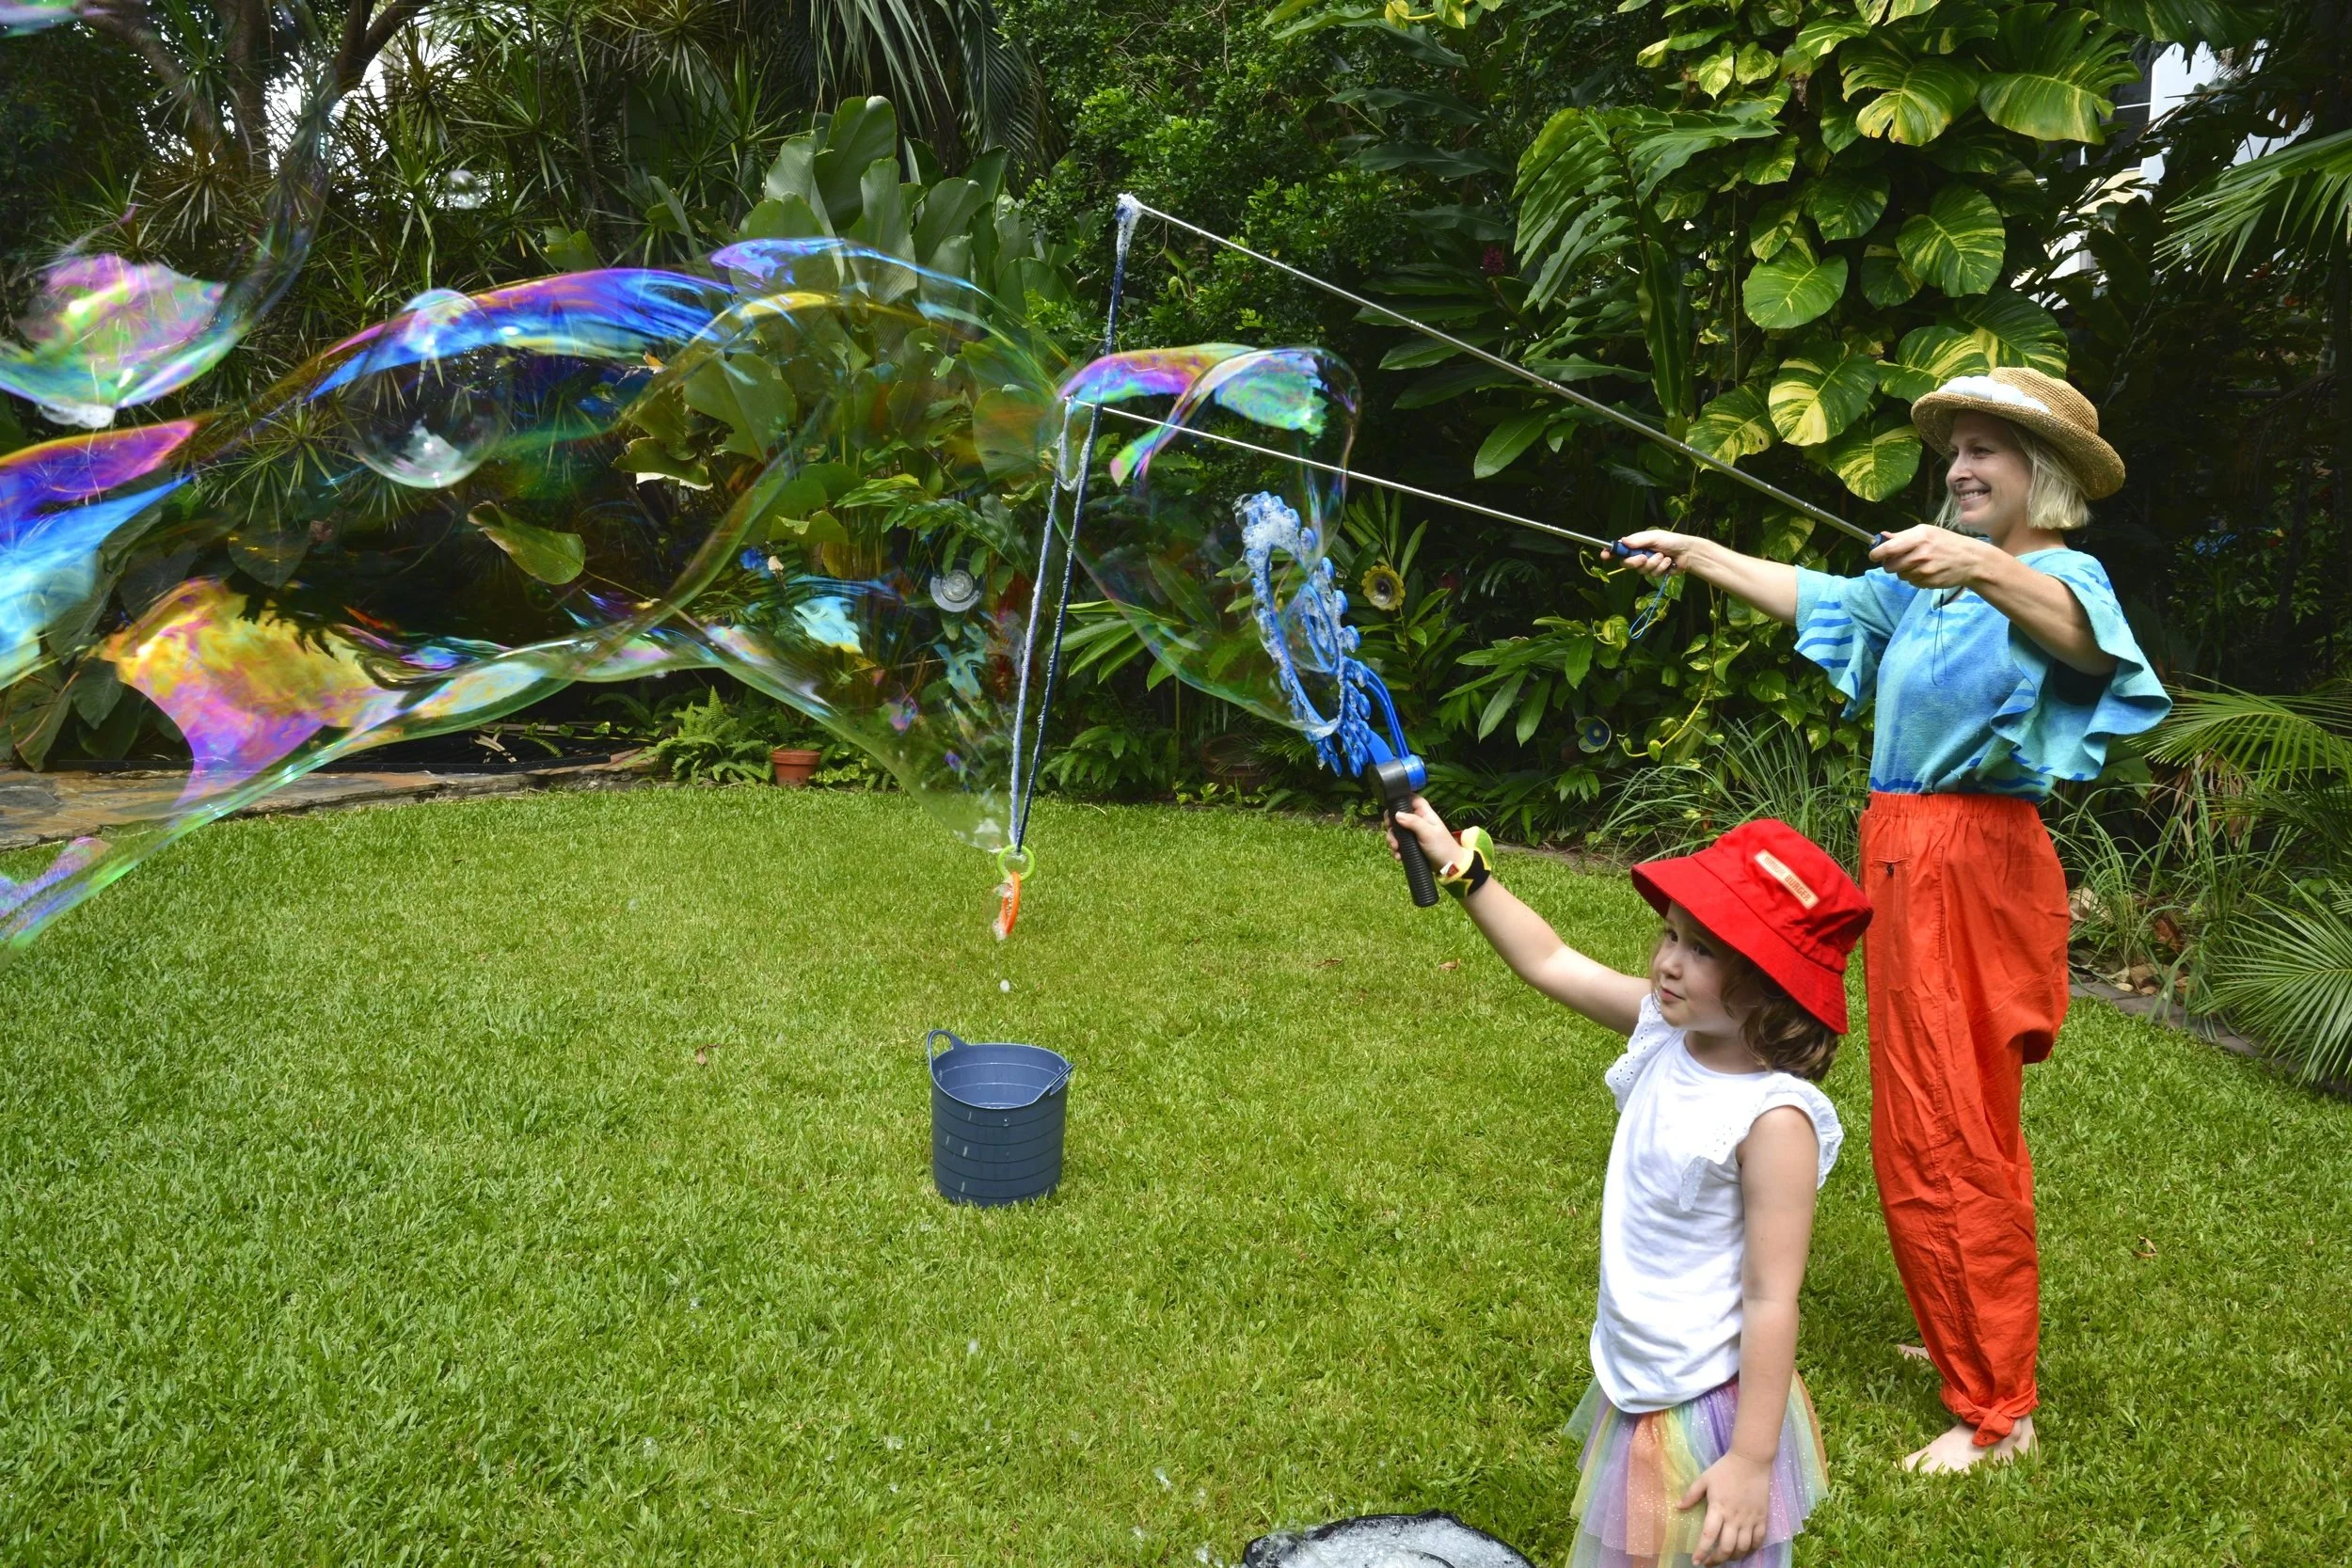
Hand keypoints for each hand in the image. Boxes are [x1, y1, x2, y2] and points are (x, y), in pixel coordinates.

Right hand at [1386, 794, 1464, 872]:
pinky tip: (1398, 856)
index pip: (1410, 799)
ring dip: (1392, 839)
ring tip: (1396, 848)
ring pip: (1396, 831)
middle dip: (1391, 825)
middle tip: (1391, 832)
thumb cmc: (1442, 846)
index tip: (1392, 810)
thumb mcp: (1428, 833)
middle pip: (1398, 815)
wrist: (1448, 866)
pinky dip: (1396, 849)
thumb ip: (1413, 822)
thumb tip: (1396, 814)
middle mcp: (1417, 821)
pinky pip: (1398, 843)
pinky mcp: (1410, 844)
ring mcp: (1413, 833)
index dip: (1400, 801)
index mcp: (1424, 813)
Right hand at [1611, 529, 1712, 580]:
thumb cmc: (1671, 541)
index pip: (1619, 549)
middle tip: (1644, 557)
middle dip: (1635, 562)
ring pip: (1641, 571)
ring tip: (1663, 557)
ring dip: (1654, 564)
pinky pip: (1652, 575)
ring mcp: (1646, 565)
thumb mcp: (1655, 537)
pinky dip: (1661, 568)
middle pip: (1627, 563)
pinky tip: (1668, 563)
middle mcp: (1638, 554)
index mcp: (1636, 544)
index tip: (1604, 555)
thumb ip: (1639, 540)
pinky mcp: (1655, 572)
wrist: (1687, 552)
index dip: (1610, 552)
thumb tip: (1623, 541)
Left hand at [1680, 1451, 1772, 1566]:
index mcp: (1718, 1509)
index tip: (1696, 1562)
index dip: (1702, 1552)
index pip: (1708, 1536)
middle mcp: (1734, 1518)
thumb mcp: (1704, 1479)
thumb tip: (1678, 1507)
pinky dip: (1751, 1549)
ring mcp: (1750, 1520)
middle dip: (1717, 1560)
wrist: (1751, 1461)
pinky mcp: (1762, 1518)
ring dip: (1733, 1557)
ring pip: (1743, 1547)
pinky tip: (1744, 1550)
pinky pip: (1759, 1540)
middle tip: (1709, 1563)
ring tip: (1725, 1558)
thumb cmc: (1725, 1470)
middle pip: (1726, 1548)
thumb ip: (1691, 1495)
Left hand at [1867, 524, 1993, 590]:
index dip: (1876, 553)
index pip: (1888, 549)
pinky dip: (1914, 578)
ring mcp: (1924, 571)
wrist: (1970, 560)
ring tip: (1918, 563)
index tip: (1873, 555)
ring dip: (1904, 571)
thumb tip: (1882, 537)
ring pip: (1899, 575)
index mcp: (1919, 538)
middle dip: (1890, 564)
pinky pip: (1911, 582)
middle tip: (1899, 559)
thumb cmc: (1946, 542)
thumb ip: (1902, 536)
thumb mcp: (1926, 532)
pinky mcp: (1927, 583)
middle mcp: (1920, 555)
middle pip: (1889, 566)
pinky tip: (1926, 571)